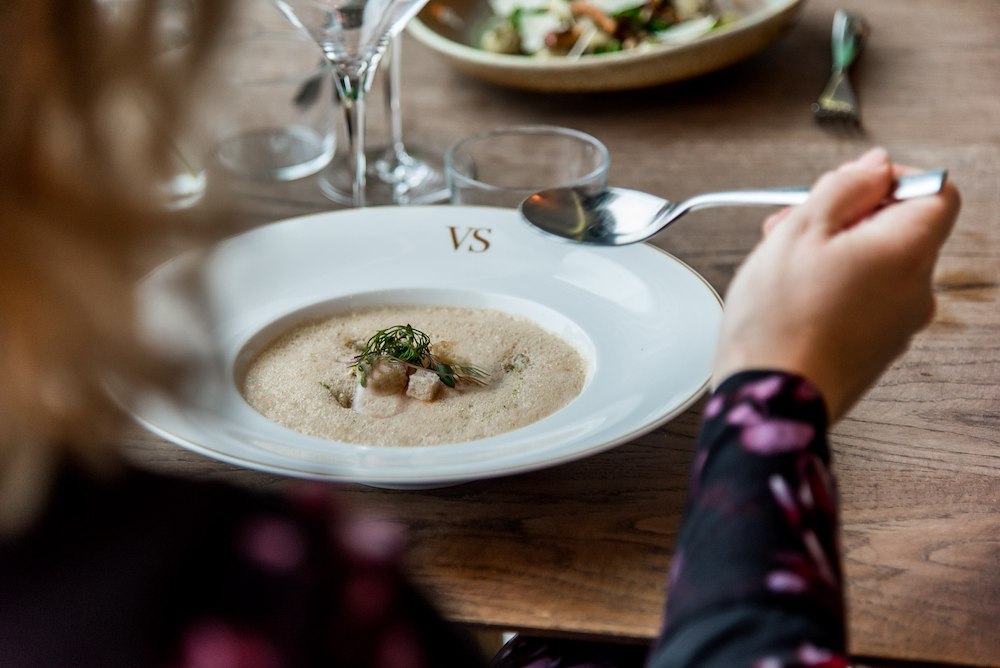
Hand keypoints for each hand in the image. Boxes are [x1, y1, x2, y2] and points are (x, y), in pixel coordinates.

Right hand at [712, 148, 960, 421]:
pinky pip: (867, 301)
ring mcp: (899, 325)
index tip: (850, 183)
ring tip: (782, 262)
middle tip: (794, 222)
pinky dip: (835, 287)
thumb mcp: (800, 230)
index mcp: (907, 252)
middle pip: (900, 228)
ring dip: (835, 251)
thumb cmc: (778, 322)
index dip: (893, 178)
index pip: (936, 190)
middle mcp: (916, 290)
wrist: (769, 401)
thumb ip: (843, 188)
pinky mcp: (876, 350)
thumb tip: (874, 168)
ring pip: (879, 265)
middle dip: (848, 215)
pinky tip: (792, 297)